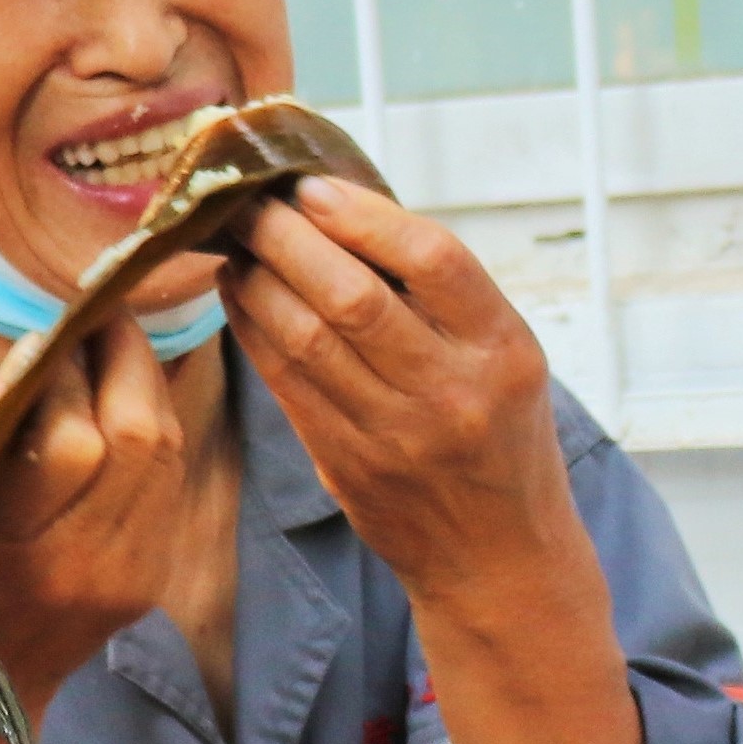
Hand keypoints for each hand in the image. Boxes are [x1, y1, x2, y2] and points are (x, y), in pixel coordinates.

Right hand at [0, 279, 205, 702]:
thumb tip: (29, 349)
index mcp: (9, 548)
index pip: (72, 440)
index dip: (71, 371)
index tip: (55, 323)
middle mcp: (82, 566)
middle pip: (141, 438)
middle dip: (127, 358)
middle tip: (103, 310)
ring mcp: (128, 577)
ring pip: (168, 453)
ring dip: (148, 384)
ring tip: (115, 342)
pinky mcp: (152, 578)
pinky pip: (172, 483)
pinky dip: (155, 428)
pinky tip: (128, 399)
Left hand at [224, 183, 598, 616]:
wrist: (500, 558)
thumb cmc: (503, 439)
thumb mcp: (507, 359)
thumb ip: (442, 297)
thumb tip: (346, 209)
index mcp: (504, 349)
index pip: (432, 258)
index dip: (362, 214)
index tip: (312, 185)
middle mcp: (452, 391)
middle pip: (352, 295)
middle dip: (287, 237)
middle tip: (249, 198)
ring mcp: (395, 434)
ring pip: (305, 337)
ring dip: (257, 278)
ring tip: (236, 239)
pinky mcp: (346, 465)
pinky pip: (285, 382)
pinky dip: (253, 328)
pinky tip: (238, 293)